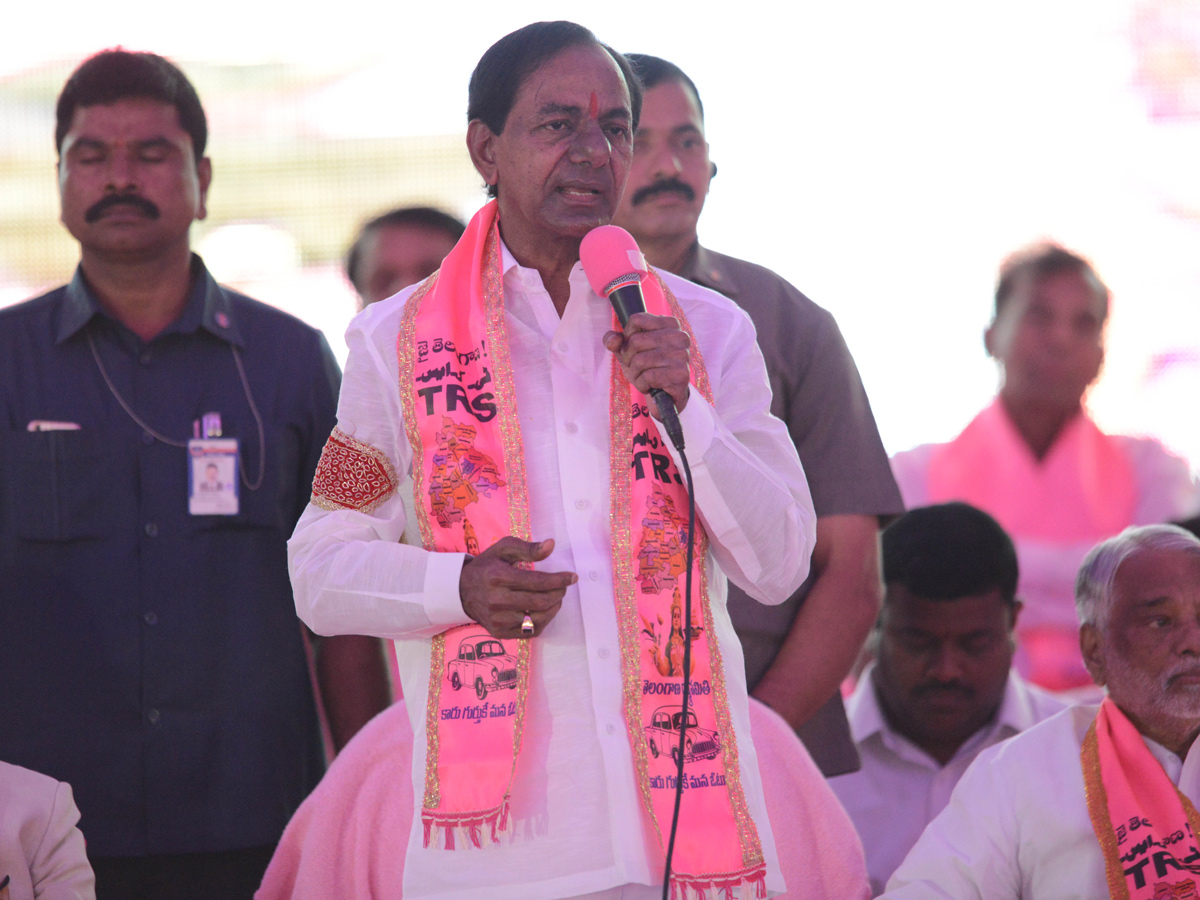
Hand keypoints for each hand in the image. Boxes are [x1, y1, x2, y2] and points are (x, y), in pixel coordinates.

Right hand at [459, 537, 576, 638]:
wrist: (462, 591)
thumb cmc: (487, 567)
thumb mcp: (503, 549)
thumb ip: (528, 548)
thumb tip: (551, 545)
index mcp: (499, 577)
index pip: (538, 582)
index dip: (560, 580)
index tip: (572, 577)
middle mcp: (498, 601)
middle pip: (541, 602)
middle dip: (559, 593)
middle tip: (563, 586)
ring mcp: (498, 620)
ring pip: (538, 619)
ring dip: (554, 608)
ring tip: (555, 597)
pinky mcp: (499, 632)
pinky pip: (530, 631)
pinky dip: (543, 621)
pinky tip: (544, 610)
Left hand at [603, 312, 690, 413]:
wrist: (664, 395)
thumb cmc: (647, 368)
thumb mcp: (627, 351)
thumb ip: (615, 341)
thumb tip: (612, 340)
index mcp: (670, 324)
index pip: (637, 320)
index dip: (627, 336)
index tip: (634, 349)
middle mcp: (680, 336)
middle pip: (636, 341)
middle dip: (629, 358)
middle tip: (638, 367)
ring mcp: (682, 355)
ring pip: (640, 360)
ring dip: (635, 374)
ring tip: (644, 377)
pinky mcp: (681, 374)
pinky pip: (648, 377)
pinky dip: (642, 385)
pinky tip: (651, 386)